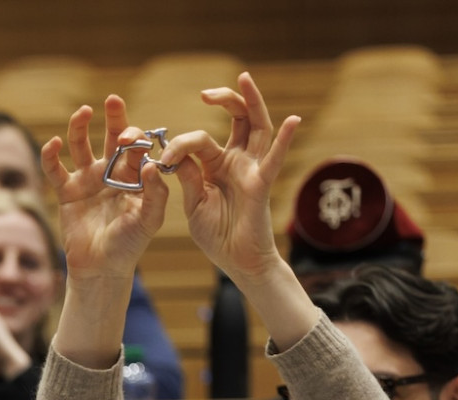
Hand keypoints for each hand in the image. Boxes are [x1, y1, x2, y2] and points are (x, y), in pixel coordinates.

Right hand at [41, 96, 168, 286]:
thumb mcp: (149, 220)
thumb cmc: (129, 245)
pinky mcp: (66, 192)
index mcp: (133, 176)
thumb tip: (150, 164)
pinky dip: (51, 155)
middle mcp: (110, 173)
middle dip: (114, 118)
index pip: (136, 148)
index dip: (136, 138)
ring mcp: (87, 180)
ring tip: (83, 112)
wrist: (101, 268)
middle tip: (113, 101)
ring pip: (81, 145)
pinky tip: (53, 144)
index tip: (134, 139)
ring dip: (80, 127)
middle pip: (111, 138)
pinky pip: (55, 169)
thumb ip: (155, 193)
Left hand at [156, 72, 300, 286]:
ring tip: (244, 80)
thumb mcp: (193, 203)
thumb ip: (187, 178)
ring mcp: (252, 169)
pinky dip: (285, 140)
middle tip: (206, 93)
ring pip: (256, 127)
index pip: (200, 140)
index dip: (180, 144)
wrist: (236, 261)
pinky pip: (274, 160)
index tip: (164, 158)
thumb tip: (173, 155)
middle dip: (225, 100)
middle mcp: (237, 161)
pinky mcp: (261, 184)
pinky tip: (294, 121)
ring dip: (251, 103)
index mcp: (216, 165)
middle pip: (237, 119)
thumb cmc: (216, 235)